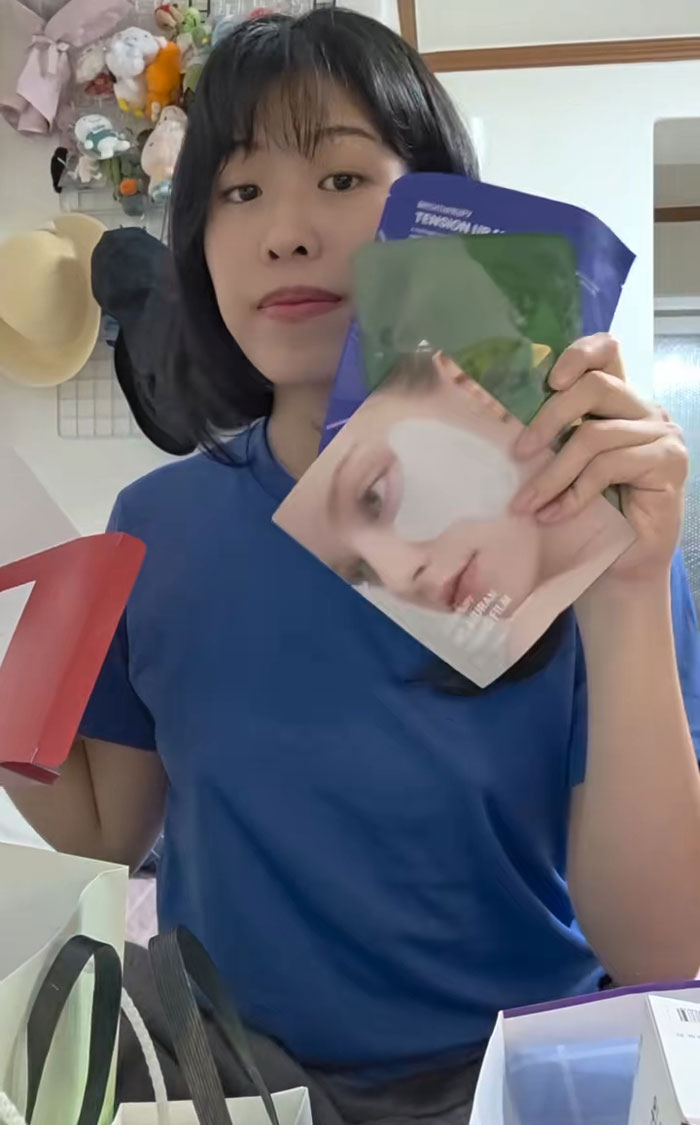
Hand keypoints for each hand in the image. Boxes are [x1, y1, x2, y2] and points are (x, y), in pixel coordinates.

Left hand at [511, 333, 687, 588]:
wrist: (621, 566)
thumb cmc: (589, 515)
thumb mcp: (564, 466)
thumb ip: (552, 436)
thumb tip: (499, 420)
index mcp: (619, 401)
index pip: (608, 352)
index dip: (579, 353)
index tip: (547, 380)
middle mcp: (646, 410)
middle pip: (596, 387)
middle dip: (548, 418)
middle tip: (518, 453)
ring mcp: (661, 435)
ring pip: (595, 436)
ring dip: (552, 474)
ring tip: (526, 503)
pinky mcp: (668, 464)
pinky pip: (609, 468)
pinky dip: (574, 494)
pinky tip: (553, 516)